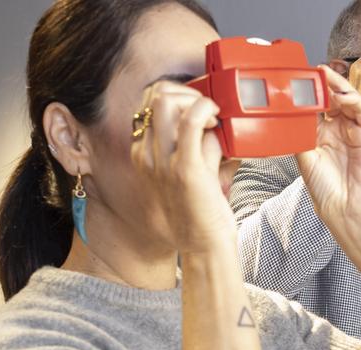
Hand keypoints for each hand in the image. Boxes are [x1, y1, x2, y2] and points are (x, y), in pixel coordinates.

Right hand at [129, 81, 231, 251]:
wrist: (204, 247)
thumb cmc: (202, 213)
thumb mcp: (191, 173)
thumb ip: (198, 148)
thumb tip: (216, 127)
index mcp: (142, 156)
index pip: (147, 104)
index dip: (175, 96)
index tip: (199, 111)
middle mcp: (147, 156)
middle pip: (153, 96)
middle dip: (184, 91)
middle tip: (208, 111)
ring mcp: (163, 162)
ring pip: (165, 101)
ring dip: (194, 99)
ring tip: (213, 118)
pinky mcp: (185, 169)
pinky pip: (191, 121)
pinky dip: (206, 109)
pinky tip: (217, 119)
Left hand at [296, 67, 360, 240]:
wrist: (344, 209)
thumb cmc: (326, 189)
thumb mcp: (304, 155)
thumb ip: (299, 131)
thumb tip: (288, 109)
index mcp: (323, 134)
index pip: (318, 105)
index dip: (310, 92)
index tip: (298, 79)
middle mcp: (340, 129)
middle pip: (334, 98)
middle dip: (324, 83)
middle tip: (313, 71)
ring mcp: (356, 130)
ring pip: (350, 100)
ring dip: (338, 86)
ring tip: (325, 77)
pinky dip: (353, 99)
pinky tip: (340, 96)